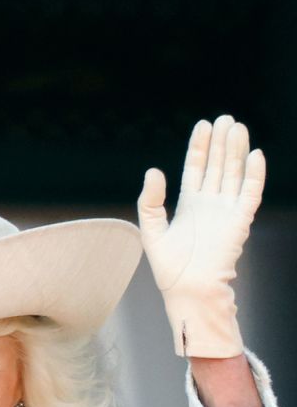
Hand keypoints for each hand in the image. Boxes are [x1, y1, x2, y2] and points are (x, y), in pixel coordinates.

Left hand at [136, 115, 263, 357]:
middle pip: (217, 165)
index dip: (200, 146)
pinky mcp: (239, 222)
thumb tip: (154, 170)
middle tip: (225, 118)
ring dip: (236, 151)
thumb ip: (151, 200)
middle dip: (221, 142)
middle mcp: (209, 204)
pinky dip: (254, 175)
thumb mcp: (152, 228)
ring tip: (238, 127)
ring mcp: (226, 211)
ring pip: (233, 174)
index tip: (203, 124)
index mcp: (189, 204)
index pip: (196, 167)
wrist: (188, 289)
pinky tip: (255, 155)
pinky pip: (249, 194)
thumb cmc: (169, 266)